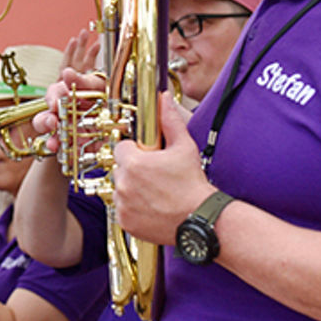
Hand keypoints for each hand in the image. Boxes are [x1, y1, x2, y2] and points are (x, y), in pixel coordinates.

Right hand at [33, 32, 107, 153]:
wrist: (124, 113)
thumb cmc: (106, 95)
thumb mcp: (97, 85)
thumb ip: (82, 81)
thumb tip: (67, 73)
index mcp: (67, 97)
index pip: (53, 95)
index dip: (51, 99)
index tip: (55, 104)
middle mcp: (65, 116)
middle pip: (46, 119)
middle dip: (45, 122)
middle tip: (52, 123)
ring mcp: (71, 133)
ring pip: (53, 137)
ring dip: (52, 141)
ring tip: (55, 144)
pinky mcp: (80, 148)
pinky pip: (69, 154)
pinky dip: (68, 157)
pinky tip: (71, 157)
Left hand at [111, 92, 212, 244]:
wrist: (200, 219)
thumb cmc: (193, 185)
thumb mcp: (184, 147)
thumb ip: (169, 121)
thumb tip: (164, 99)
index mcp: (133, 163)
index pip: (122, 148)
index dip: (135, 151)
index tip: (148, 157)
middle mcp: (123, 183)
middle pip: (120, 168)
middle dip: (134, 170)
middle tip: (154, 176)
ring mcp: (123, 204)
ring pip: (120, 189)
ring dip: (132, 188)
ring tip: (155, 192)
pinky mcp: (125, 221)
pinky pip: (122, 209)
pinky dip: (132, 208)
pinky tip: (151, 206)